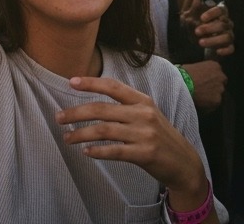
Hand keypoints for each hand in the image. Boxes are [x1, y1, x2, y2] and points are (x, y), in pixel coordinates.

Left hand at [57, 76, 207, 192]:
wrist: (184, 162)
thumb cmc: (160, 137)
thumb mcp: (148, 114)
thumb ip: (126, 107)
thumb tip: (93, 105)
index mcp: (143, 101)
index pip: (113, 87)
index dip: (91, 83)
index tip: (71, 82)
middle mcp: (144, 114)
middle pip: (102, 109)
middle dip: (76, 113)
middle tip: (58, 117)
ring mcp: (145, 134)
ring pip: (104, 130)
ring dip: (81, 134)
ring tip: (67, 137)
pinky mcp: (145, 154)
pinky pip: (115, 150)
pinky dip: (98, 151)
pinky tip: (86, 152)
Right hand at [179, 60, 227, 112]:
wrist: (181, 84)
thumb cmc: (183, 74)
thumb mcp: (194, 66)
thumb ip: (202, 71)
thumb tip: (200, 76)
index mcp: (215, 66)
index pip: (218, 73)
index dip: (211, 78)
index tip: (205, 82)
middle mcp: (221, 76)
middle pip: (221, 83)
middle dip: (214, 87)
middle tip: (204, 90)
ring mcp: (220, 89)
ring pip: (218, 94)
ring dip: (211, 96)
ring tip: (200, 98)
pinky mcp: (217, 100)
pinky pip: (214, 104)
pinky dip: (208, 105)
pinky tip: (200, 103)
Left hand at [183, 0, 233, 57]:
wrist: (197, 43)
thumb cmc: (196, 26)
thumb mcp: (192, 17)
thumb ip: (195, 8)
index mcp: (220, 14)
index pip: (221, 10)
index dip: (212, 13)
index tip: (202, 18)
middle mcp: (227, 23)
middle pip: (223, 24)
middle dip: (209, 28)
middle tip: (197, 31)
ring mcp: (229, 35)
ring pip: (227, 36)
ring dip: (214, 40)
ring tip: (201, 42)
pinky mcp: (229, 47)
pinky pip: (231, 48)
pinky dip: (225, 50)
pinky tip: (217, 51)